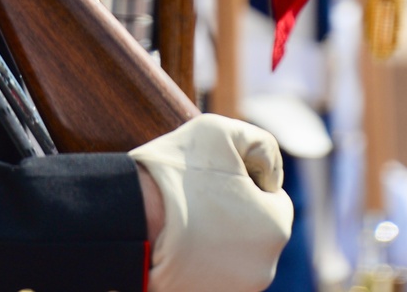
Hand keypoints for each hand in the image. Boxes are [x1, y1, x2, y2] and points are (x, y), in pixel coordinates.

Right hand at [130, 113, 292, 291]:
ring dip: (217, 235)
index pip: (273, 196)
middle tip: (197, 194)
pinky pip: (212, 271)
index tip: (214, 176)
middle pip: (255, 227)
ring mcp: (237, 289)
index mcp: (276, 227)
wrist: (130, 219)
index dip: (244, 179)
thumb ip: (261, 144)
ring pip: (234, 250)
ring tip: (184, 218)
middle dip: (234, 210)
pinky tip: (177, 242)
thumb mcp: (221, 131)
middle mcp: (266, 267)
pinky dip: (200, 258)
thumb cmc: (176, 173)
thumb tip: (271, 174)